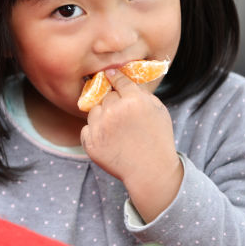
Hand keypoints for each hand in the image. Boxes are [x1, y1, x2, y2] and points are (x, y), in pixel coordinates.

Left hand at [80, 68, 182, 222]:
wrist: (151, 171)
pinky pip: (87, 128)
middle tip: (123, 116)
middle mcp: (114, 112)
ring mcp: (100, 128)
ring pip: (94, 110)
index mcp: (133, 100)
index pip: (117, 79)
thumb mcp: (158, 109)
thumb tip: (121, 78)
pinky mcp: (91, 143)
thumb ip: (140, 92)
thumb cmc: (157, 138)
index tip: (109, 74)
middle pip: (106, 96)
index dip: (114, 77)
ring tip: (117, 130)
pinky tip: (109, 140)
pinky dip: (95, 132)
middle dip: (113, 102)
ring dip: (102, 116)